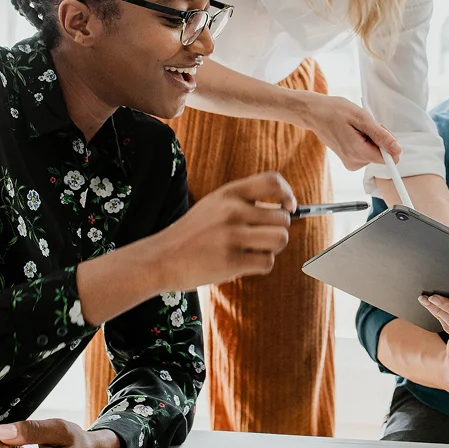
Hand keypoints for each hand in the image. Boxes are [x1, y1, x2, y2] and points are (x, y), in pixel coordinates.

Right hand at [165, 171, 295, 288]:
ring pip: (280, 239)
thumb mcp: (214, 205)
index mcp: (228, 193)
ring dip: (272, 249)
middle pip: (282, 218)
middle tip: (259, 240)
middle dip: (277, 231)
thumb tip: (286, 209)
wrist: (160, 258)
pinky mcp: (231, 261)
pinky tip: (242, 265)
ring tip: (253, 251)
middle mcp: (232, 210)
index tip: (288, 207)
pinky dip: (260, 266)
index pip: (272, 180)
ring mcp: (232, 235)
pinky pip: (267, 263)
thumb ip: (244, 202)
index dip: (287, 193)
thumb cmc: (193, 234)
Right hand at [303, 93, 400, 169]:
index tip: (380, 130)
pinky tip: (353, 132)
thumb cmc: (336, 112)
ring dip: (371, 139)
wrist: (315, 114)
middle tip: (366, 124)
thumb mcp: (362, 118)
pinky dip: (364, 141)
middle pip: (382, 155)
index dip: (389, 144)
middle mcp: (355, 162)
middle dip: (379, 139)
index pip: (389, 159)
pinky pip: (366, 153)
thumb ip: (381, 136)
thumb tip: (398, 150)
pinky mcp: (349, 161)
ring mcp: (351, 163)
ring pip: (374, 153)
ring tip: (356, 127)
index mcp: (358, 153)